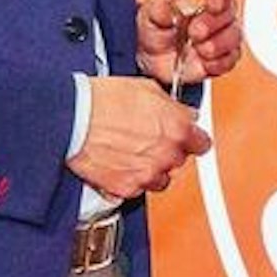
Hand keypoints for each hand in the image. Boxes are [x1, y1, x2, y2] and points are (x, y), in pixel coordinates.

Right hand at [68, 75, 209, 198]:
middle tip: (147, 139)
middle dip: (167, 151)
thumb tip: (183, 112)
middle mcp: (167, 154)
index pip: (202, 143)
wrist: (74, 119)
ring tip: (131, 152)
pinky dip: (130, 179)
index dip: (192, 139)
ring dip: (151, 168)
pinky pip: (137, 188)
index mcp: (178, 128)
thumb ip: (172, 106)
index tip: (188, 139)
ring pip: (160, 178)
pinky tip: (118, 163)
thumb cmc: (103, 100)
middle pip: (179, 160)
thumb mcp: (146, 88)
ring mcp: (148, 174)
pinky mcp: (127, 188)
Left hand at [137, 0, 243, 85]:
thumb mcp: (150, 15)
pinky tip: (203, 62)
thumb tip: (169, 2)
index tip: (211, 4)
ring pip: (233, 36)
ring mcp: (222, 36)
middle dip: (213, 23)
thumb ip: (160, 8)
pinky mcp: (223, 58)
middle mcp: (217, 13)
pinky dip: (217, 62)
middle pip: (229, 12)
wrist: (151, 58)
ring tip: (198, 49)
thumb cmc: (156, 28)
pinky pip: (230, 59)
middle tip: (194, 31)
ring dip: (217, 44)